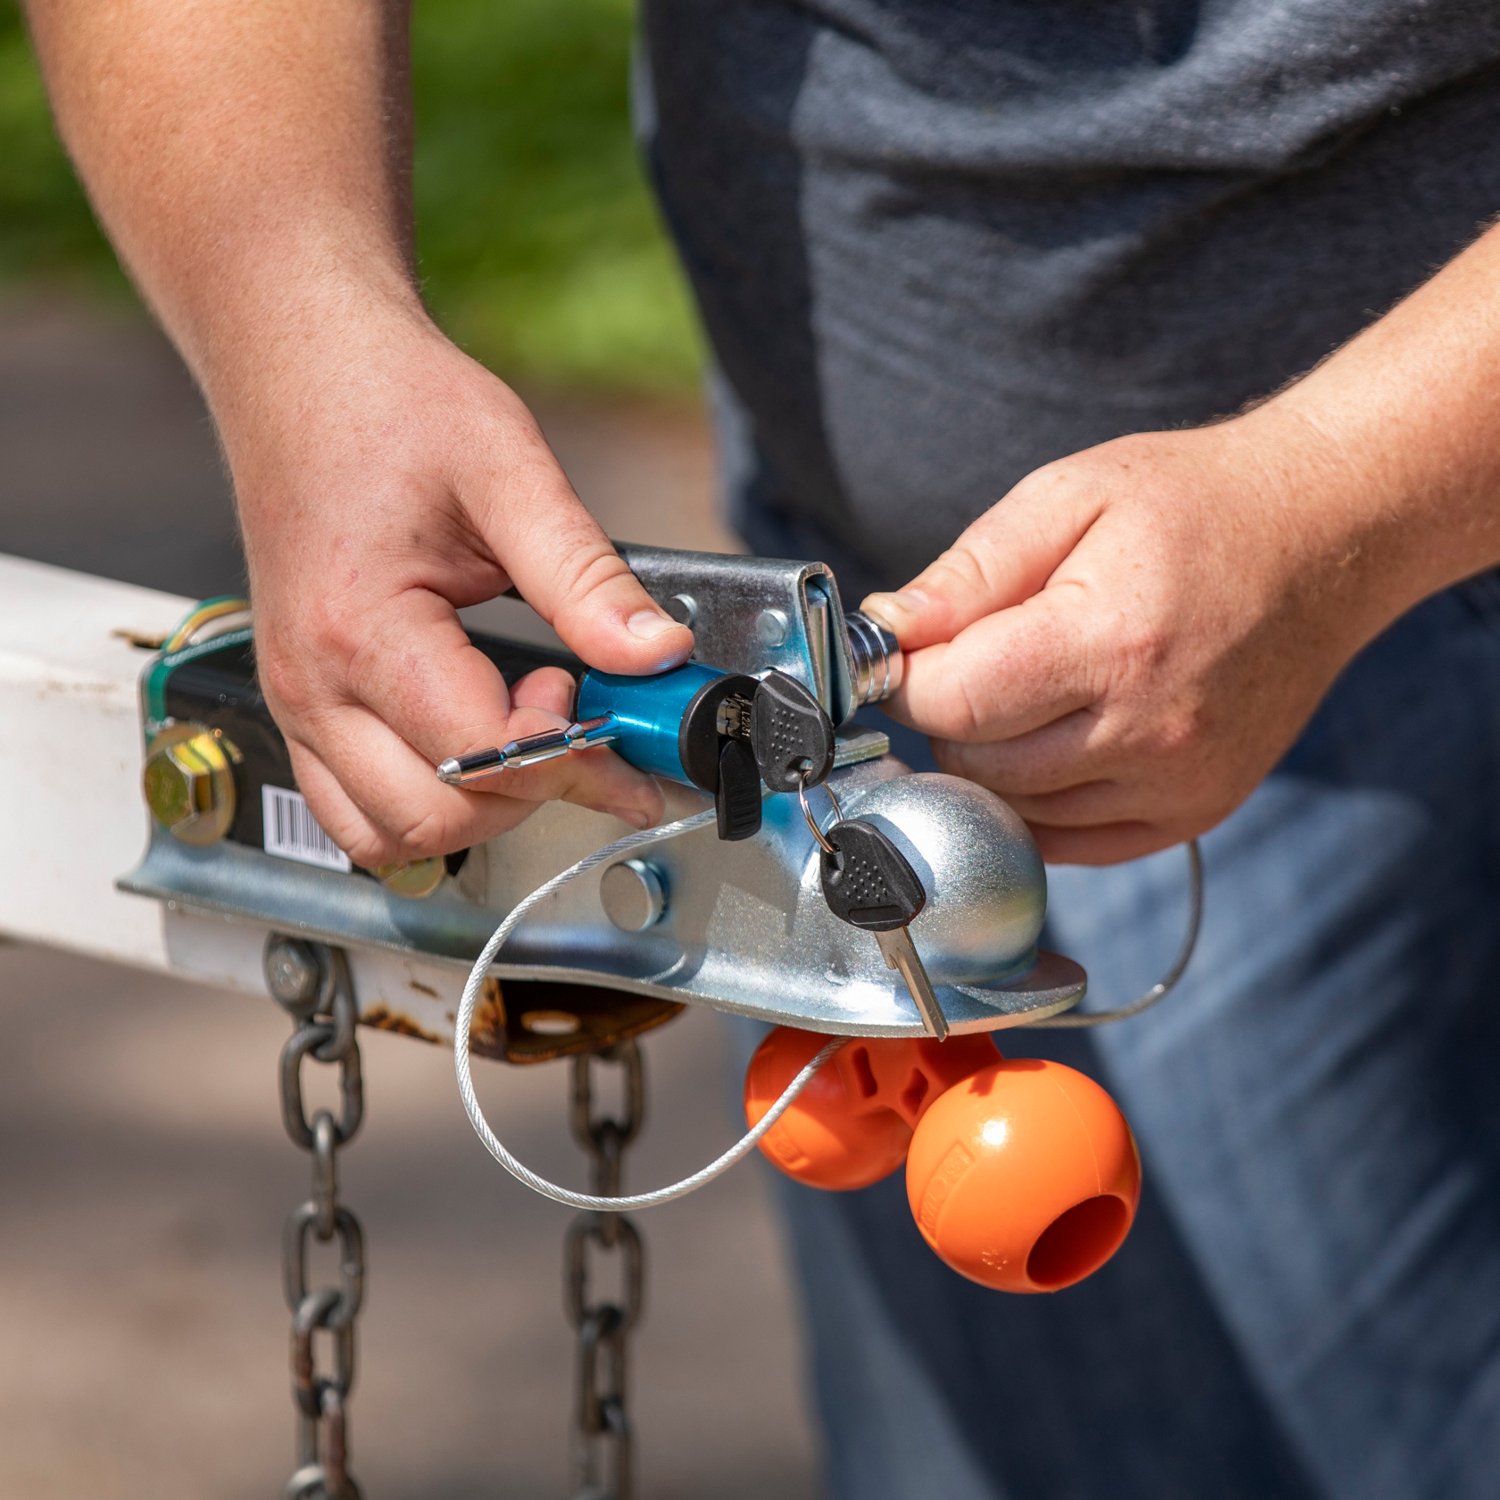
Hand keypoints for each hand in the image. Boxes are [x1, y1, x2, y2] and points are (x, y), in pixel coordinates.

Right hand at [221, 303, 693, 867]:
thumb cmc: (387, 402)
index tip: (634, 728)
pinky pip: (359, 808)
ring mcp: (297, 702)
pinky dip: (428, 802)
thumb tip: (659, 656)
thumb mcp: (507, 469)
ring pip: (391, 835)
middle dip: (533, 791)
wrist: (300, 364)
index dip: (576, 756)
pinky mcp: (302, 703)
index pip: (485, 753)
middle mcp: (312, 685)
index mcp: (360, 629)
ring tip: (530, 729)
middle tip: (584, 717)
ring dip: (478, 811)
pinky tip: (481, 741)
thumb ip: (586, 577)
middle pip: (437, 817)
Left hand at [863, 411, 1403, 863]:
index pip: (953, 702)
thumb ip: (969, 573)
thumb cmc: (1192, 505)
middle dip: (948, 715)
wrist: (1326, 538)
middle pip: (977, 764)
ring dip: (990, 760)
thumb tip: (886, 632)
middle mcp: (1148, 729)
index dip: (907, 679)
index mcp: (1109, 642)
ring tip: (1022, 690)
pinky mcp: (1194, 811)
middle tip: (968, 663)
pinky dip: (1036, 800)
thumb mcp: (1068, 497)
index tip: (905, 653)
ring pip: (1015, 809)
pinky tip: (1052, 739)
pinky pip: (1069, 840)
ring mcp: (1178, 782)